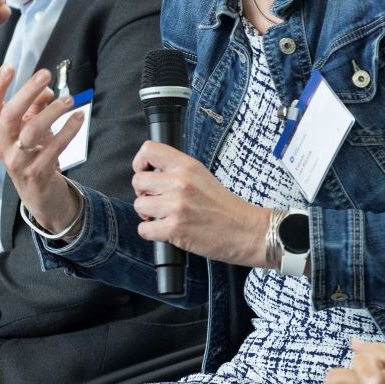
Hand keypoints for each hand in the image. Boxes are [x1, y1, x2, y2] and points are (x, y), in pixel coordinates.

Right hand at [0, 66, 87, 233]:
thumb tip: (47, 89)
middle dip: (27, 91)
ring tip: (69, 99)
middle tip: (45, 73)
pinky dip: (68, 130)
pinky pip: (54, 148)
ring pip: (32, 131)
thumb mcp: (31, 129)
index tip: (9, 66)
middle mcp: (4, 146)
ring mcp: (19, 161)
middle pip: (10, 114)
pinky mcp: (37, 173)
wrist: (40, 196)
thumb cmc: (34, 156)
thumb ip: (37, 107)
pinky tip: (78, 118)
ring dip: (52, 111)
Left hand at [127, 141, 270, 266]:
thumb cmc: (226, 207)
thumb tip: (151, 174)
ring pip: (139, 206)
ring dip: (147, 215)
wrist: (246, 230)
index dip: (140, 163)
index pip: (149, 150)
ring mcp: (177, 206)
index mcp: (187, 166)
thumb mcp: (202, 176)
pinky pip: (144, 229)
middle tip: (157, 201)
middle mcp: (180, 182)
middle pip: (138, 180)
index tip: (145, 173)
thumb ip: (178, 171)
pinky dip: (151, 233)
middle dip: (143, 193)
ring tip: (163, 216)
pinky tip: (165, 230)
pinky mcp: (175, 229)